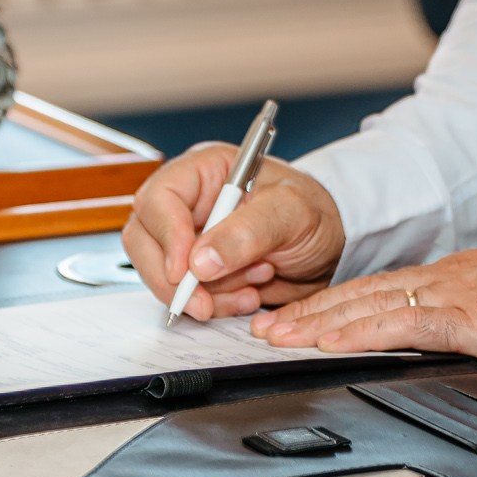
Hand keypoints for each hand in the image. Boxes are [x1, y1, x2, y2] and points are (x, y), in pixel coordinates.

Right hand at [122, 143, 345, 320]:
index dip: (166, 236)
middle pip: (144, 239)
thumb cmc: (314, 211)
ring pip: (163, 274)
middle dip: (173, 277)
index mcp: (204, 171)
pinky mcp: (198, 271)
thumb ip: (247, 233)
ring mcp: (189, 238)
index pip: (160, 199)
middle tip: (205, 303)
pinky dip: (215, 305)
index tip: (186, 270)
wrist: (332, 245)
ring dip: (205, 293)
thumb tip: (199, 262)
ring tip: (253, 286)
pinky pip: (187, 295)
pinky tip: (250, 296)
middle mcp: (188, 203)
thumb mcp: (291, 212)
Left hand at [252, 244, 476, 369]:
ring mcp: (445, 294)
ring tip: (278, 336)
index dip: (329, 303)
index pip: (373, 289)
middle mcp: (436, 279)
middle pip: (356, 294)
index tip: (295, 316)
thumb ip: (463, 313)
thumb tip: (444, 329)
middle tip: (262, 326)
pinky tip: (331, 342)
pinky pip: (398, 324)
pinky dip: (358, 332)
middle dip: (305, 312)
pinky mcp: (461, 315)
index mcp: (445, 277)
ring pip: (365, 305)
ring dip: (316, 322)